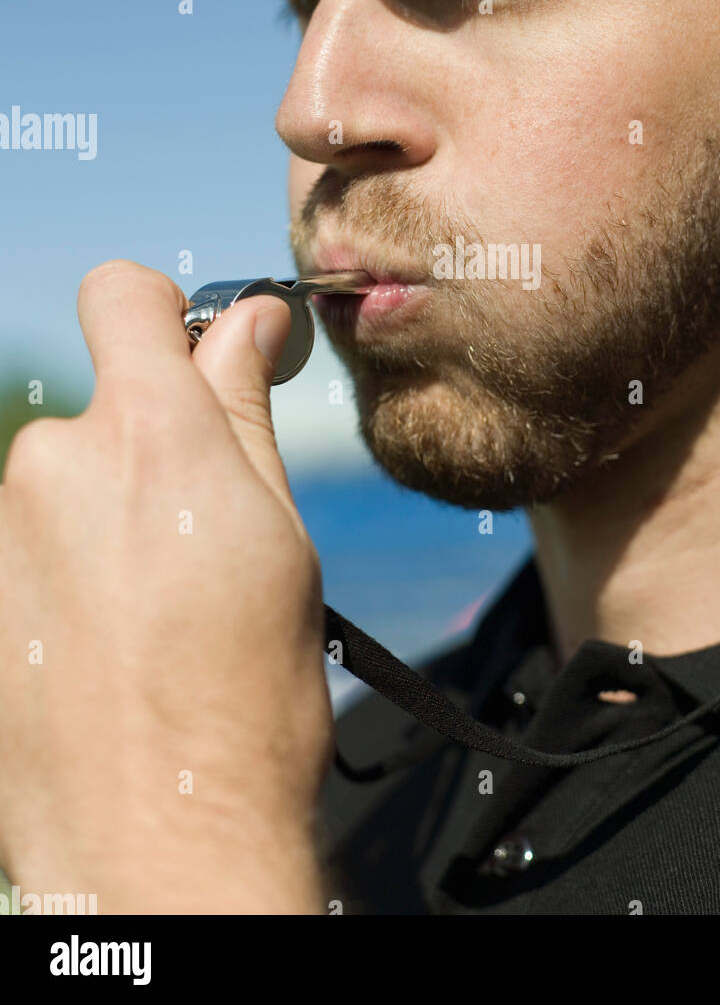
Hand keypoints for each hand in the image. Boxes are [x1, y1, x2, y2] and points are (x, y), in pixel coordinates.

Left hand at [0, 261, 332, 911]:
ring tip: (167, 603)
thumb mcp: (279, 534)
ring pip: (70, 478)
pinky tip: (120, 639)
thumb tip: (246, 323)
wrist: (157, 839)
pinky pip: (37, 542)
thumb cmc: (243, 697)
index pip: (119, 293)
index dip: (163, 308)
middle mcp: (53, 466)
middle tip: (212, 526)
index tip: (199, 356)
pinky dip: (79, 565)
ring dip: (115, 509)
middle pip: (102, 402)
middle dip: (155, 438)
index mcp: (146, 436)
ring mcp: (2, 535)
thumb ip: (247, 410)